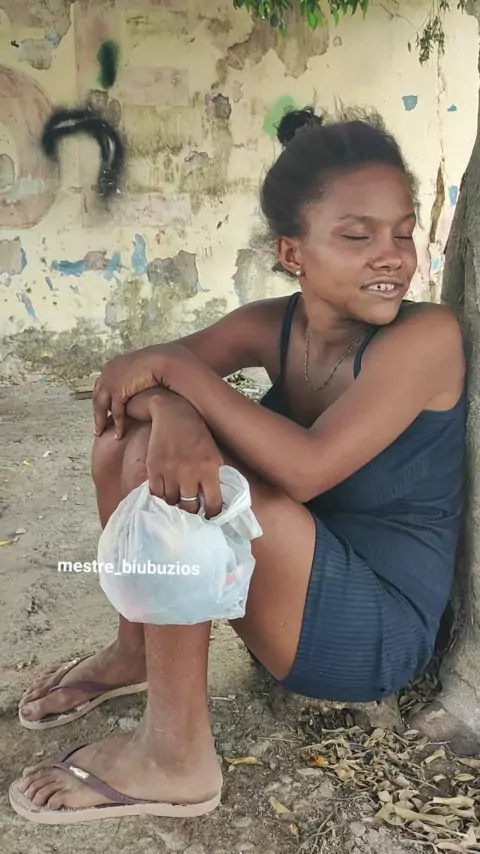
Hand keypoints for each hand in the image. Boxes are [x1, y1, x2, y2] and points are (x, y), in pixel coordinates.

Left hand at [93, 348, 166, 438]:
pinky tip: (118, 434)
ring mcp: (110, 382)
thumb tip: (136, 385)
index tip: (100, 410)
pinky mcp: (118, 391)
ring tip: (100, 433)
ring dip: (100, 421)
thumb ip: (133, 377)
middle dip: (96, 412)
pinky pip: (116, 412)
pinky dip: (118, 424)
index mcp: (112, 366)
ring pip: (101, 406)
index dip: (101, 399)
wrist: (160, 360)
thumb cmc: (156, 363)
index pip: (101, 386)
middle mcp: (107, 373)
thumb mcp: (139, 369)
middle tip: (96, 426)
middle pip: (97, 397)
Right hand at [146, 399, 223, 518]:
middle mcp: (189, 473)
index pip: (213, 503)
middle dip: (192, 512)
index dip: (212, 514)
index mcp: (209, 468)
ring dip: (175, 503)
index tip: (210, 517)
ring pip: (171, 502)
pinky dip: (160, 495)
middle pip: (189, 507)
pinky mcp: (154, 468)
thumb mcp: (213, 453)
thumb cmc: (198, 434)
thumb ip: (213, 475)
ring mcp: (170, 471)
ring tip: (178, 500)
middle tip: (192, 511)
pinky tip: (165, 492)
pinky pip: (156, 493)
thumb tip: (211, 499)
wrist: (174, 415)